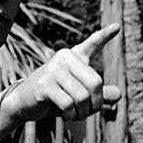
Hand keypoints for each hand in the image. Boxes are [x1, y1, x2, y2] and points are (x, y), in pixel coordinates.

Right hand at [3, 23, 121, 123]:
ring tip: (76, 115)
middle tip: (89, 112)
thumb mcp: (80, 96)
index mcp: (74, 57)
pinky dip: (70, 115)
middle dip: (96, 104)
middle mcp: (64, 58)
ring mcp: (53, 70)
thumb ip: (100, 95)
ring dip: (82, 113)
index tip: (117, 27)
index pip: (92, 45)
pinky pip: (68, 104)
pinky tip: (66, 115)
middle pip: (95, 83)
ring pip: (82, 97)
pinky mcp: (44, 85)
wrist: (24, 102)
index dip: (104, 36)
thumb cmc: (55, 97)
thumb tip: (118, 95)